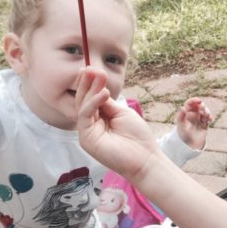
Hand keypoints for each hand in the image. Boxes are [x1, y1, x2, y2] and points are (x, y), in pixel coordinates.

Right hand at [76, 67, 161, 183]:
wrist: (145, 159)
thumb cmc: (137, 137)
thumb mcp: (121, 112)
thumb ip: (106, 101)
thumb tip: (96, 84)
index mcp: (99, 118)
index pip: (90, 98)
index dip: (90, 83)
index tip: (93, 68)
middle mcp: (91, 125)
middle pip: (83, 100)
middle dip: (87, 83)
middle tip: (92, 68)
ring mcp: (87, 132)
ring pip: (82, 106)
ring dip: (90, 90)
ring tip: (100, 77)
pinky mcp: (86, 139)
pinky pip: (84, 116)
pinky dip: (93, 103)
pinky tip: (104, 93)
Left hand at [175, 97, 211, 150]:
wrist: (190, 145)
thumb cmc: (183, 135)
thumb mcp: (181, 125)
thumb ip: (181, 116)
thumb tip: (183, 107)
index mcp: (186, 113)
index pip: (190, 103)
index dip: (195, 100)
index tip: (199, 101)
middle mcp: (192, 115)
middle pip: (199, 106)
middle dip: (202, 106)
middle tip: (202, 111)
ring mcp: (199, 119)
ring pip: (204, 111)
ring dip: (207, 112)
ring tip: (205, 118)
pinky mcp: (204, 124)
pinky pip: (208, 118)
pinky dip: (209, 117)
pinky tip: (209, 120)